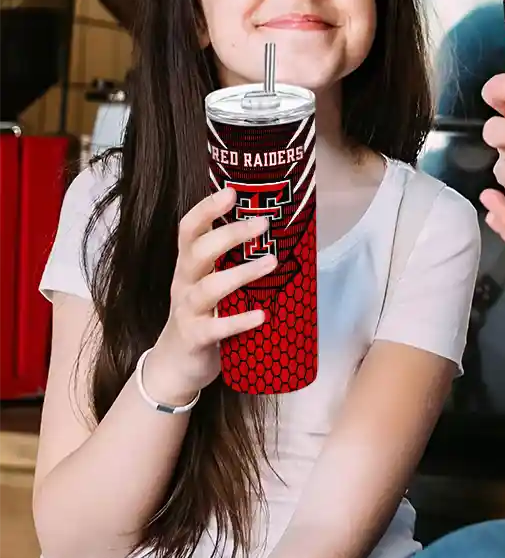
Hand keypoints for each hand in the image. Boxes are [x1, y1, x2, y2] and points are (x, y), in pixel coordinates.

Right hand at [144, 187, 276, 404]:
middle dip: (229, 235)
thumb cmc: (203, 314)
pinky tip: (262, 315)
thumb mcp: (211, 282)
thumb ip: (231, 261)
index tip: (231, 192)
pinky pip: (215, 328)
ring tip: (272, 262)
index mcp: (189, 265)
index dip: (206, 209)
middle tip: (263, 223)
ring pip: (209, 288)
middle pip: (199, 252)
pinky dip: (238, 321)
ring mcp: (187, 311)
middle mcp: (185, 283)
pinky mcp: (195, 338)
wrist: (176, 365)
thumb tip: (274, 231)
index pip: (189, 230)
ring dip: (241, 274)